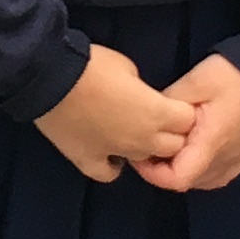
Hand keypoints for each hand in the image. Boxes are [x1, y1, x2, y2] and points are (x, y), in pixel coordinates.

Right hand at [34, 45, 191, 183]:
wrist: (51, 79)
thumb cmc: (93, 65)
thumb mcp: (128, 67)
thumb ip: (143, 89)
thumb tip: (141, 98)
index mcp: (157, 113)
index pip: (188, 121)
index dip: (182, 110)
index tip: (172, 102)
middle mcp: (143, 139)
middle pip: (174, 146)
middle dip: (171, 133)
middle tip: (157, 118)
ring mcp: (116, 153)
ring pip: (144, 161)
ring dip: (144, 148)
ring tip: (133, 133)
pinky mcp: (89, 160)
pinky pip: (108, 174)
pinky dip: (112, 166)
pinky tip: (109, 154)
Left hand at [137, 50, 239, 192]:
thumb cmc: (233, 76)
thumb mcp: (195, 82)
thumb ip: (169, 103)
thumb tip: (149, 118)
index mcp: (211, 144)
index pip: (177, 179)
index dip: (152, 173)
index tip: (139, 153)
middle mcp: (225, 161)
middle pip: (186, 182)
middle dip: (162, 168)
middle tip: (148, 143)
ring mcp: (236, 162)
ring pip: (199, 181)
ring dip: (180, 168)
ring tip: (167, 144)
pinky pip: (214, 175)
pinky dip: (197, 168)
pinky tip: (189, 149)